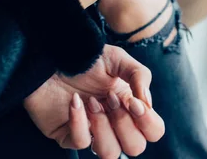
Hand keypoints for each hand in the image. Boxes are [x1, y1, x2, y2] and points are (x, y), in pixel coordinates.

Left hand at [24, 45, 163, 157]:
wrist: (52, 57)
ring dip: (103, 127)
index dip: (148, 122)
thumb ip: (140, 76)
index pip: (154, 131)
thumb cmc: (87, 58)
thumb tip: (146, 103)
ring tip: (92, 102)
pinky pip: (81, 142)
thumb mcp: (119, 59)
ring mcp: (93, 132)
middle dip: (124, 124)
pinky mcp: (69, 136)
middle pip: (136, 148)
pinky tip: (75, 102)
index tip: (133, 103)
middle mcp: (115, 124)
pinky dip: (79, 121)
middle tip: (110, 98)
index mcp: (131, 107)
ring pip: (110, 153)